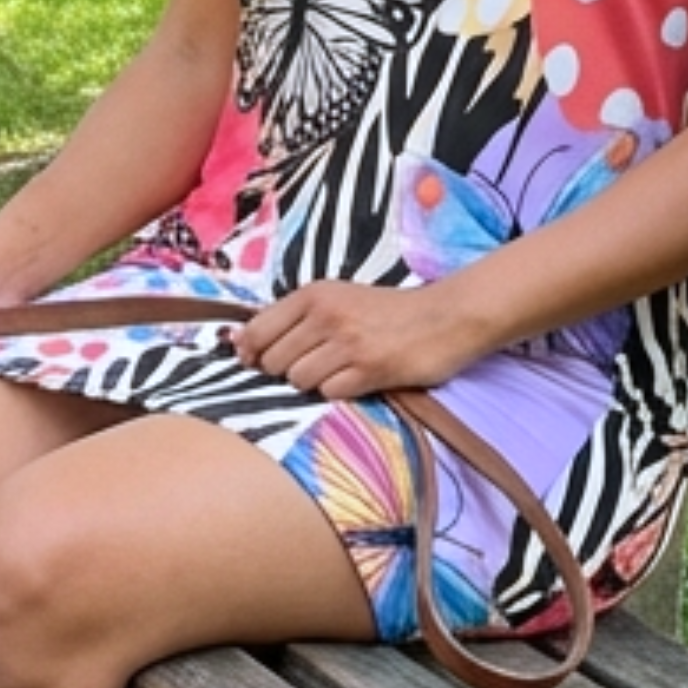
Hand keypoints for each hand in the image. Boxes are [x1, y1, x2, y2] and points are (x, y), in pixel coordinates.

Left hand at [230, 278, 487, 403]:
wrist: (444, 317)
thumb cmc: (387, 311)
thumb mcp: (338, 298)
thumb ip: (295, 317)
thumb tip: (243, 344)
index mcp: (314, 294)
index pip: (257, 330)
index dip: (251, 352)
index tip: (256, 361)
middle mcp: (326, 315)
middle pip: (274, 361)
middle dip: (285, 371)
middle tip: (313, 366)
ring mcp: (347, 343)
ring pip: (298, 380)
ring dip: (313, 383)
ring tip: (338, 372)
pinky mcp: (370, 370)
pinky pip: (329, 393)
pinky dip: (338, 392)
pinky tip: (357, 380)